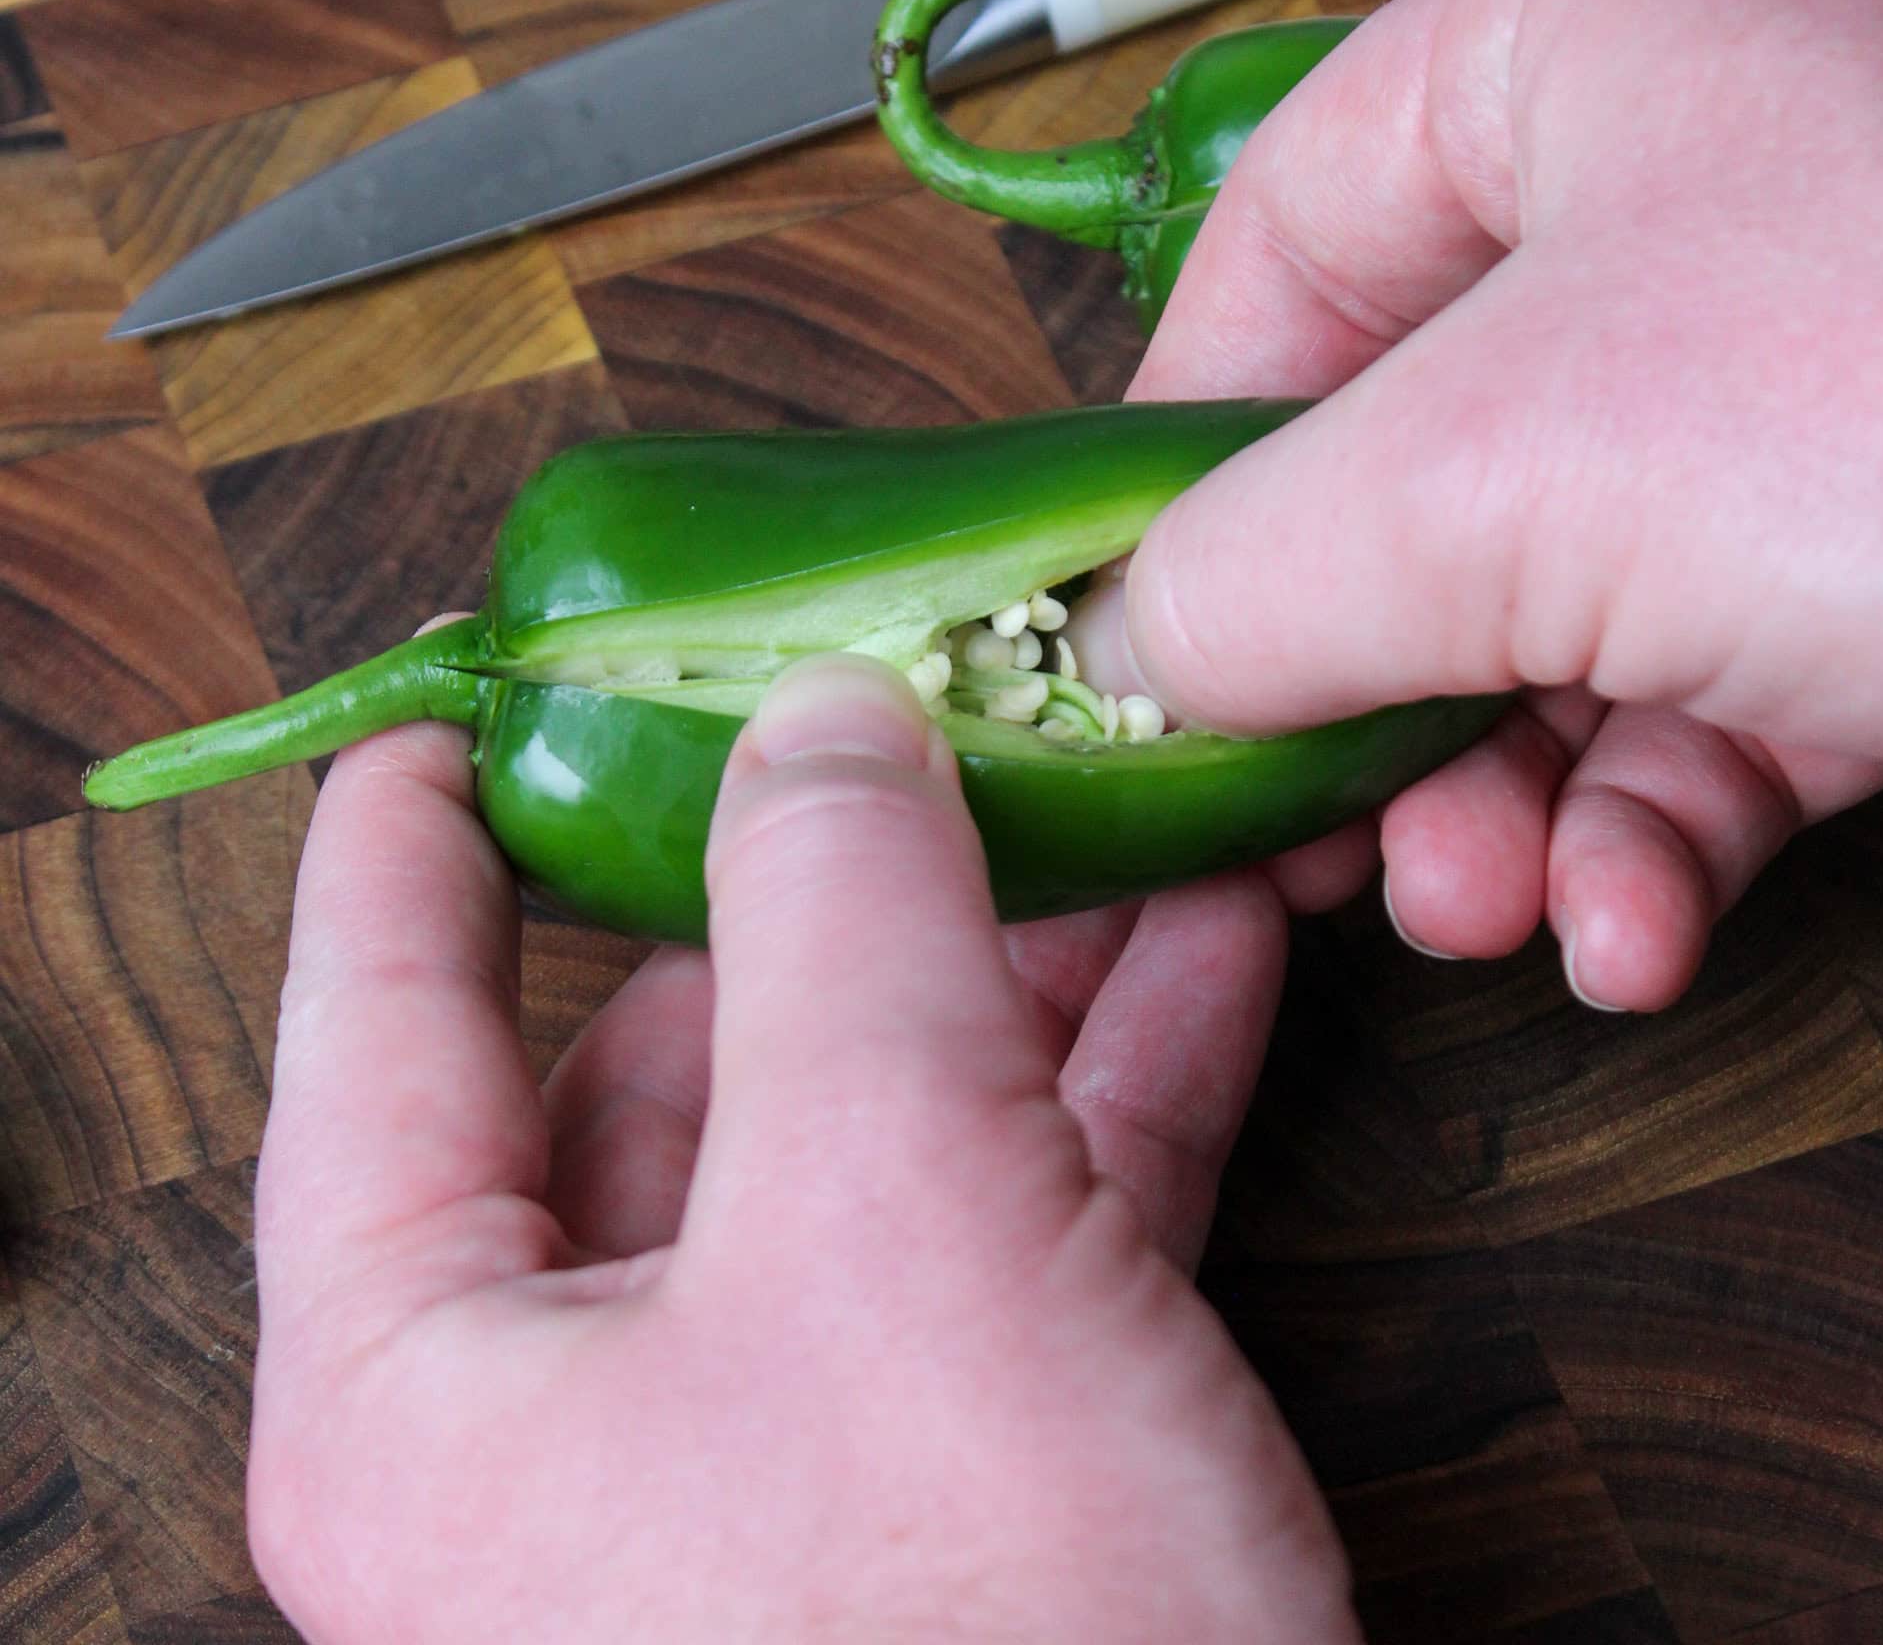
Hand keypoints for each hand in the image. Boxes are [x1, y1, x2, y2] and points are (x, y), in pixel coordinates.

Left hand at [246, 654, 1356, 1642]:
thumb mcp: (887, 1212)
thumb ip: (840, 922)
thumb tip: (818, 718)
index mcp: (441, 1371)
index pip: (383, 1033)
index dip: (409, 846)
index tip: (446, 706)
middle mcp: (592, 1406)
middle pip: (682, 1056)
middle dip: (819, 877)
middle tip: (894, 714)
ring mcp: (794, 1437)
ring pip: (879, 1122)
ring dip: (1009, 958)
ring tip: (1102, 791)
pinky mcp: (973, 1470)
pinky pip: (1022, 1214)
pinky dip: (1111, 1076)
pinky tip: (1206, 946)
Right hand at [1100, 0, 1882, 1012]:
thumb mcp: (1493, 483)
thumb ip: (1239, 565)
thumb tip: (1100, 648)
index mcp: (1587, 41)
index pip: (1285, 246)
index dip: (1187, 460)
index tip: (1138, 631)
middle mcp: (1708, 177)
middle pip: (1417, 462)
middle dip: (1367, 685)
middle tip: (1304, 828)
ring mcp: (1823, 360)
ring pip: (1561, 597)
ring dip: (1497, 787)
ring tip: (1477, 903)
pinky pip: (1717, 671)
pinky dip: (1655, 816)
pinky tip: (1633, 925)